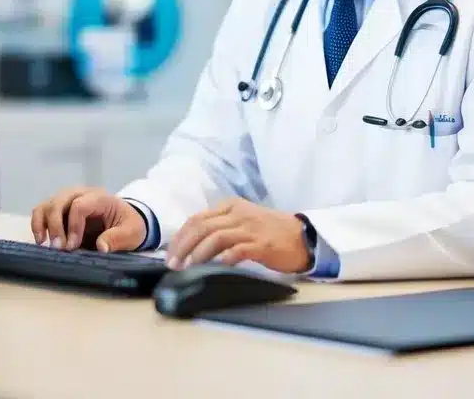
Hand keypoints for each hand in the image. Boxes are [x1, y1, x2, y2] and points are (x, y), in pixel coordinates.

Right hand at [30, 187, 146, 252]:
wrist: (125, 221)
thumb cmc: (129, 225)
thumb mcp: (132, 232)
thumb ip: (118, 238)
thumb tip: (101, 247)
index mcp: (99, 197)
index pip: (79, 205)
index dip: (73, 226)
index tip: (72, 246)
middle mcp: (80, 194)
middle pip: (59, 201)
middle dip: (55, 225)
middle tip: (58, 248)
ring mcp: (68, 200)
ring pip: (47, 205)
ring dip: (42, 224)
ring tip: (44, 244)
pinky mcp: (60, 210)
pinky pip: (42, 212)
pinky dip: (38, 224)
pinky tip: (41, 240)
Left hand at [166, 198, 309, 273]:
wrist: (304, 237)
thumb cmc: (271, 232)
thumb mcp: (243, 221)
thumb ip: (221, 227)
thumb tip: (192, 246)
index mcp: (231, 206)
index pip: (197, 219)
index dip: (180, 237)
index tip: (170, 254)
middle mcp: (239, 213)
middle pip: (202, 226)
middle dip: (183, 246)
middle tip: (173, 264)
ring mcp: (250, 228)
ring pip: (216, 237)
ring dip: (198, 253)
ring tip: (187, 268)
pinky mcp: (261, 244)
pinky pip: (236, 250)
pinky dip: (222, 259)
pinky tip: (214, 268)